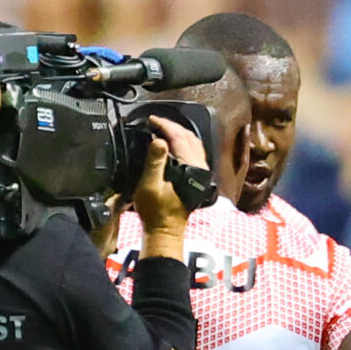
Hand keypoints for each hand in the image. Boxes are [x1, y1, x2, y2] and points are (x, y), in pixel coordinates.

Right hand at [131, 117, 207, 238]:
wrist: (165, 230)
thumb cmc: (156, 212)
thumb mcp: (150, 185)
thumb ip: (155, 162)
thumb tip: (159, 140)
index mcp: (190, 168)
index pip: (179, 137)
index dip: (164, 125)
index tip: (151, 119)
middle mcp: (199, 168)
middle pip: (188, 136)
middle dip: (171, 126)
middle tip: (154, 122)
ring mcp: (200, 172)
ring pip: (192, 142)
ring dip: (177, 132)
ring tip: (160, 128)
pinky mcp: (197, 176)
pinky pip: (193, 151)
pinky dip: (182, 142)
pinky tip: (171, 143)